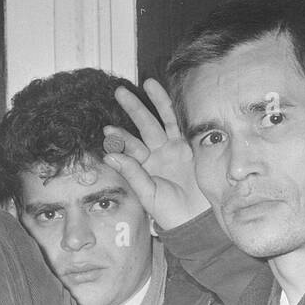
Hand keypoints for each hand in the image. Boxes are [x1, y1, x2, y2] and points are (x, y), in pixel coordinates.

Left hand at [100, 79, 207, 231]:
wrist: (198, 220)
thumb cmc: (171, 213)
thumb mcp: (147, 194)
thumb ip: (131, 173)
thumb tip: (109, 155)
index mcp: (146, 167)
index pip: (130, 147)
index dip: (119, 138)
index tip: (107, 130)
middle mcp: (159, 154)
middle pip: (144, 126)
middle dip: (133, 109)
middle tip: (119, 92)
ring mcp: (176, 148)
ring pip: (163, 120)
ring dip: (154, 102)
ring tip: (145, 84)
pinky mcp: (192, 146)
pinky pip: (182, 123)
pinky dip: (173, 108)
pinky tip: (163, 91)